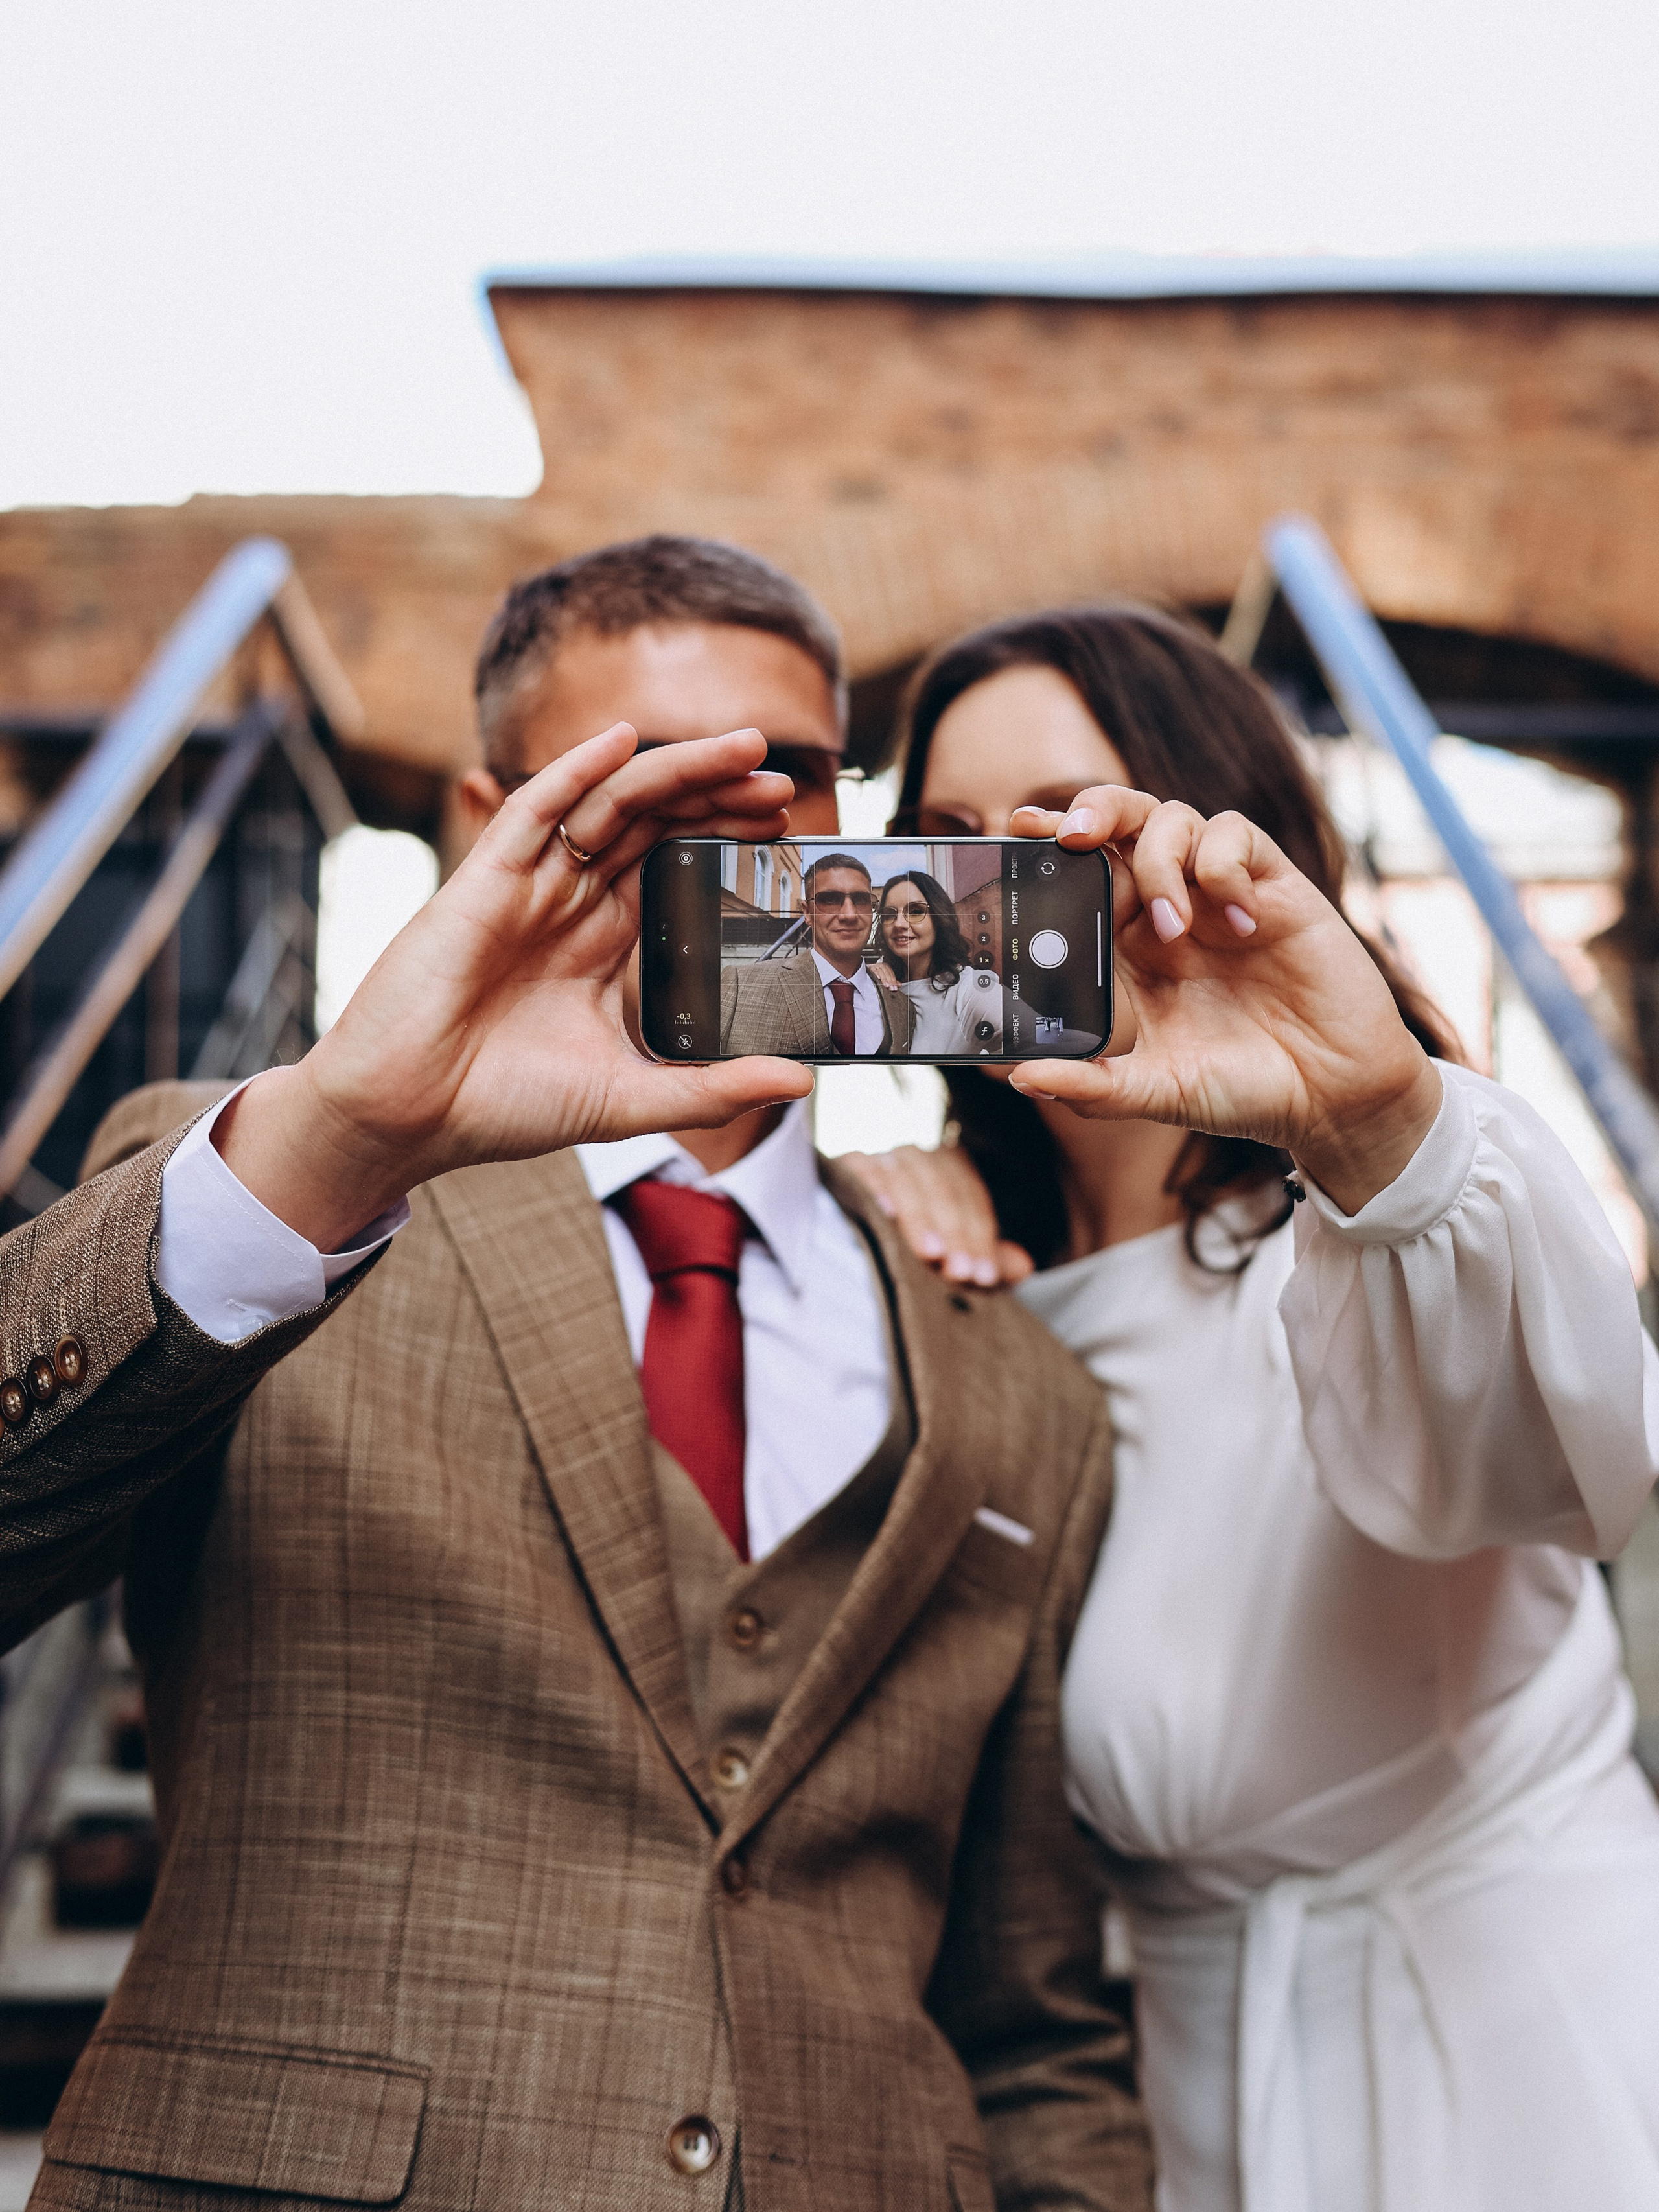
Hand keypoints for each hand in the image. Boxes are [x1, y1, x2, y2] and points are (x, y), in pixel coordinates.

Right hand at [218, 724, 812, 1248]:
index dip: (723, 837)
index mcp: (598, 939)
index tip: (783, 828)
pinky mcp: (482, 882)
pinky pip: (535, 809)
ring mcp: (525, 886)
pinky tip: (622, 739)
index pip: (672, 863)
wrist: (408, 1118)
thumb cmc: (501, 1105)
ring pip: (609, 804)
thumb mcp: (630, 1099)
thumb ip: (713, 1088)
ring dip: (675, 771)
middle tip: (780, 781)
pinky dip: (576, 769)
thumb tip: (802, 1082)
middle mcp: (566, 901)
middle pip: (651, 822)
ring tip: (742, 750)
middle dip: (716, 794)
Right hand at [837, 1145, 1033, 1286]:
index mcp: (953, 1168)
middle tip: (959, 1273)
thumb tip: (1024, 1266)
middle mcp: (921, 1157)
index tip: (982, 1277)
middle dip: (955, 1233)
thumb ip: (992, 1263)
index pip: (972, 1200)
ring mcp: (885, 1157)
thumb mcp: (958, 1261)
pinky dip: (874, 1187)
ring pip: (909, 1178)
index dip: (980, 1239)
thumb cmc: (921, 1253)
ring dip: (920, 1217)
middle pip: (945, 1189)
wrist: (861, 1244)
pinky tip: (884, 1213)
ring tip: (930, 1253)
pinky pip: (864, 1168)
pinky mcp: (851, 1163)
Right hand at [868, 958, 899, 992]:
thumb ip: (892, 981)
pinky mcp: (870, 968)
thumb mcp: (885, 978)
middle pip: (887, 973)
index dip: (894, 981)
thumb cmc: (877, 975)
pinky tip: (878, 978)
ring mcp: (876, 966)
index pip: (892, 974)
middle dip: (890, 981)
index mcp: (886, 967)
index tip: (895, 987)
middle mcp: (881, 966)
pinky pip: (874, 970)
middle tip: (891, 988)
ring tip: (886, 985)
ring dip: (884, 979)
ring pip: (881, 972)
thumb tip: (899, 985)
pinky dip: (876, 974)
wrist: (866, 972)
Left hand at [1007, 788, 1442, 1215]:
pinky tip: (1236, 916)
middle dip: (1091, 812)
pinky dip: (1223, 862)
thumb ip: (1094, 1087)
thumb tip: (1019, 1078)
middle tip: (1071, 836)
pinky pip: (1237, 835)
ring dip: (1161, 859)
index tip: (1019, 834)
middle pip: (1123, 825)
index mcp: (1134, 948)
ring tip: (1176, 926)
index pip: (1084, 875)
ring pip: (1174, 818)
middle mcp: (1173, 909)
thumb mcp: (1161, 1092)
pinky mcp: (1275, 887)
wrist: (1334, 1097)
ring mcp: (1223, 894)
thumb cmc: (1245, 1090)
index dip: (1051, 847)